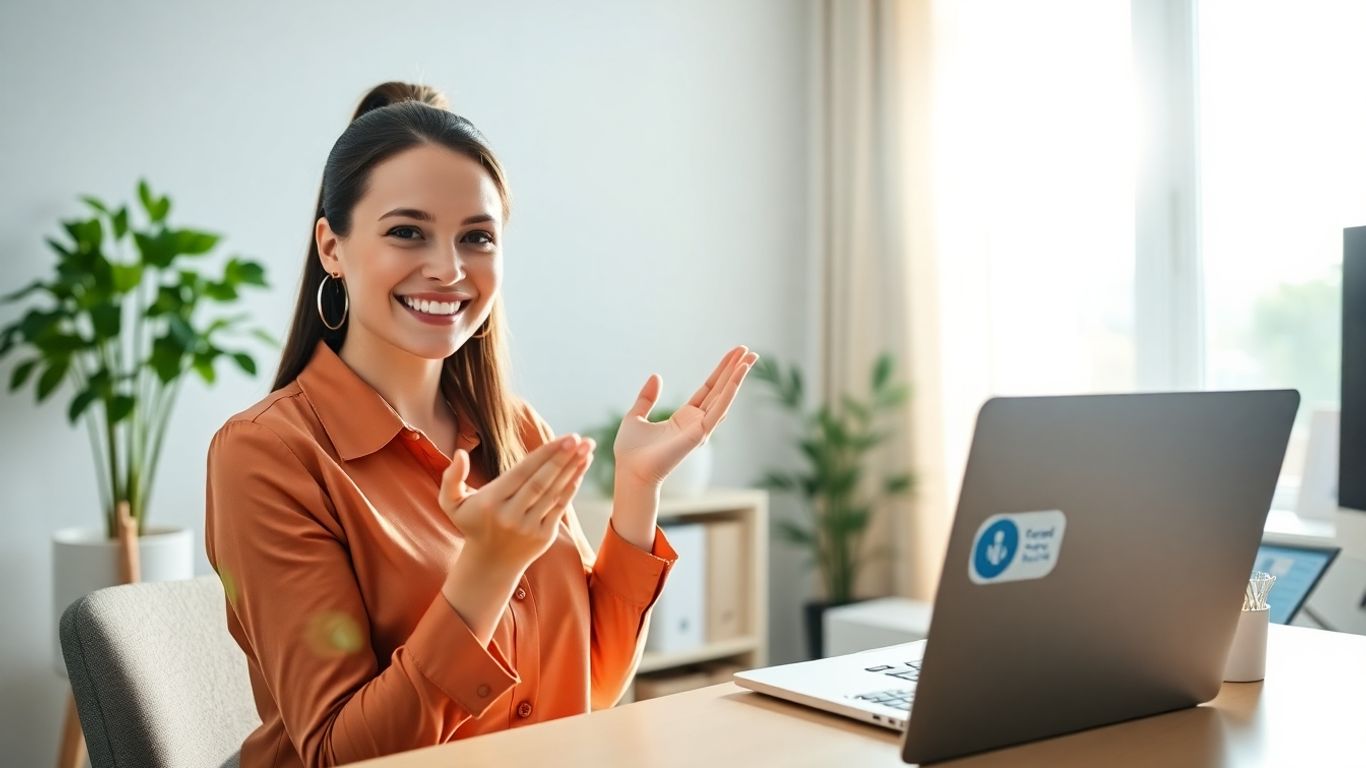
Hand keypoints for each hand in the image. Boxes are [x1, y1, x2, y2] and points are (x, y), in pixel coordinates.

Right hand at [438, 433, 594, 572]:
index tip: (566, 438)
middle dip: (563, 459)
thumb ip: (451, 478)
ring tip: (588, 449)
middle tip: (582, 439)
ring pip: (554, 493)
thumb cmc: (472, 524)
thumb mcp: (452, 503)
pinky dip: (571, 488)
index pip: (522, 473)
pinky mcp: (544, 536)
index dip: (545, 454)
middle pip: (541, 482)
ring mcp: (529, 527)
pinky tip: (581, 469)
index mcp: (491, 502)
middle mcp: (511, 515)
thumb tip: (460, 453)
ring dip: (573, 470)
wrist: (489, 564)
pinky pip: (560, 507)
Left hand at [613, 346, 758, 487]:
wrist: (630, 471)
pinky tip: (738, 377)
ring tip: (750, 358)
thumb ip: (647, 397)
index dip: (721, 372)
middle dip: (735, 370)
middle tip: (749, 351)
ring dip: (737, 377)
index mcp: (684, 417)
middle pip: (720, 390)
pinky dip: (730, 393)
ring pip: (724, 397)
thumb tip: (657, 376)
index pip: (708, 389)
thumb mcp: (636, 416)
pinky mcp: (699, 434)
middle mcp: (697, 422)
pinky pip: (718, 410)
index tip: (734, 355)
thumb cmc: (631, 452)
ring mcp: (700, 428)